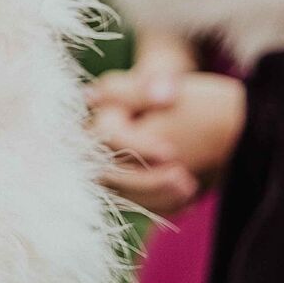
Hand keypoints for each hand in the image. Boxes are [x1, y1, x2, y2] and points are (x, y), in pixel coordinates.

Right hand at [88, 54, 195, 215]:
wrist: (165, 101)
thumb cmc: (159, 87)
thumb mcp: (156, 78)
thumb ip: (147, 86)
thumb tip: (164, 95)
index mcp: (96, 116)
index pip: (107, 136)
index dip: (138, 147)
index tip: (172, 152)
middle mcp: (92, 145)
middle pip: (108, 174)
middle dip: (148, 182)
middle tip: (186, 181)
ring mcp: (105, 167)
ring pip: (121, 195)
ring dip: (157, 197)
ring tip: (191, 188)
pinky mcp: (122, 184)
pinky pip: (134, 203)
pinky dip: (160, 205)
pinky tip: (186, 200)